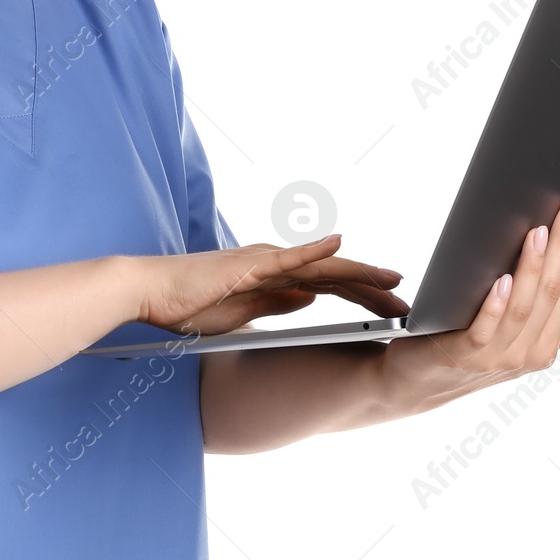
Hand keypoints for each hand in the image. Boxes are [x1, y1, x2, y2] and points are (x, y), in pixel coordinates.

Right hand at [130, 235, 409, 337]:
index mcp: (274, 279)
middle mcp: (275, 264)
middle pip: (336, 275)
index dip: (363, 296)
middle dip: (374, 289)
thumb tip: (310, 300)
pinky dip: (317, 251)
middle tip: (408, 303)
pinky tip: (341, 246)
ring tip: (393, 281)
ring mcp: (264, 261)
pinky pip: (290, 257)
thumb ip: (277, 304)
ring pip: (323, 266)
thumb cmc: (189, 304)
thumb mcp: (244, 314)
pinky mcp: (249, 263)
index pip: (329, 286)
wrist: (151, 292)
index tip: (393, 310)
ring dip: (360, 274)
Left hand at [395, 199, 559, 393]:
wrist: (414, 380)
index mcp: (544, 345)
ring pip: (524, 308)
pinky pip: (485, 329)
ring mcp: (497, 358)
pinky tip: (502, 279)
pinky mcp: (463, 356)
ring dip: (532, 268)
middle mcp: (527, 355)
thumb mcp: (509, 331)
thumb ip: (535, 309)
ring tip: (537, 234)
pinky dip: (497, 304)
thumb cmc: (463, 342)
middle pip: (551, 295)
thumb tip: (557, 260)